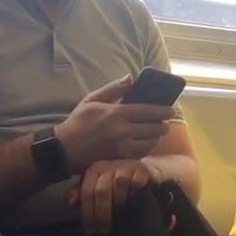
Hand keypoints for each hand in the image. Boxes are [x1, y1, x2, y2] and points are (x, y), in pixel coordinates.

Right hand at [54, 75, 174, 173]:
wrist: (65, 147)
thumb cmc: (79, 121)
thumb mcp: (92, 99)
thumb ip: (113, 89)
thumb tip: (130, 78)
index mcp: (116, 113)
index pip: (147, 111)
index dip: (163, 111)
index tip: (171, 110)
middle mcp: (122, 130)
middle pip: (153, 128)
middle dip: (162, 125)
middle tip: (165, 123)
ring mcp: (122, 146)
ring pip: (150, 142)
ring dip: (156, 137)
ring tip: (157, 133)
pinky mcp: (120, 157)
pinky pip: (141, 153)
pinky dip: (147, 148)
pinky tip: (146, 143)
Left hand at [64, 159, 164, 235]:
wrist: (137, 169)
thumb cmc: (113, 181)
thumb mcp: (95, 186)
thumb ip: (80, 194)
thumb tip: (69, 204)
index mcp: (94, 170)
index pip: (87, 192)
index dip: (88, 213)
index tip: (91, 230)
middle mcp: (108, 166)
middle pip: (101, 191)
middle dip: (102, 214)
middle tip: (104, 231)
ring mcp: (126, 166)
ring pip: (119, 183)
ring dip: (118, 202)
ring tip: (119, 216)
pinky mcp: (142, 169)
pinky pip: (138, 180)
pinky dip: (135, 189)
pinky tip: (134, 199)